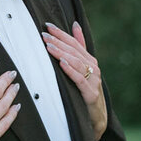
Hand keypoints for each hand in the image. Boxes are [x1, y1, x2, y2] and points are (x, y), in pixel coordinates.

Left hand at [43, 22, 107, 139]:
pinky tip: (61, 63)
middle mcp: (93, 67)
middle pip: (74, 51)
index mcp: (90, 60)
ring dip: (61, 53)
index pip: (74, 43)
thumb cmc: (87, 90)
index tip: (48, 26)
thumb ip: (80, 46)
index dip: (61, 33)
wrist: (96, 116)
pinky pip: (79, 79)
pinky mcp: (90, 93)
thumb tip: (75, 25)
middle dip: (58, 42)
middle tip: (44, 36)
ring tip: (49, 47)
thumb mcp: (83, 67)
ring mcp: (93, 80)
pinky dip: (70, 70)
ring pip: (76, 63)